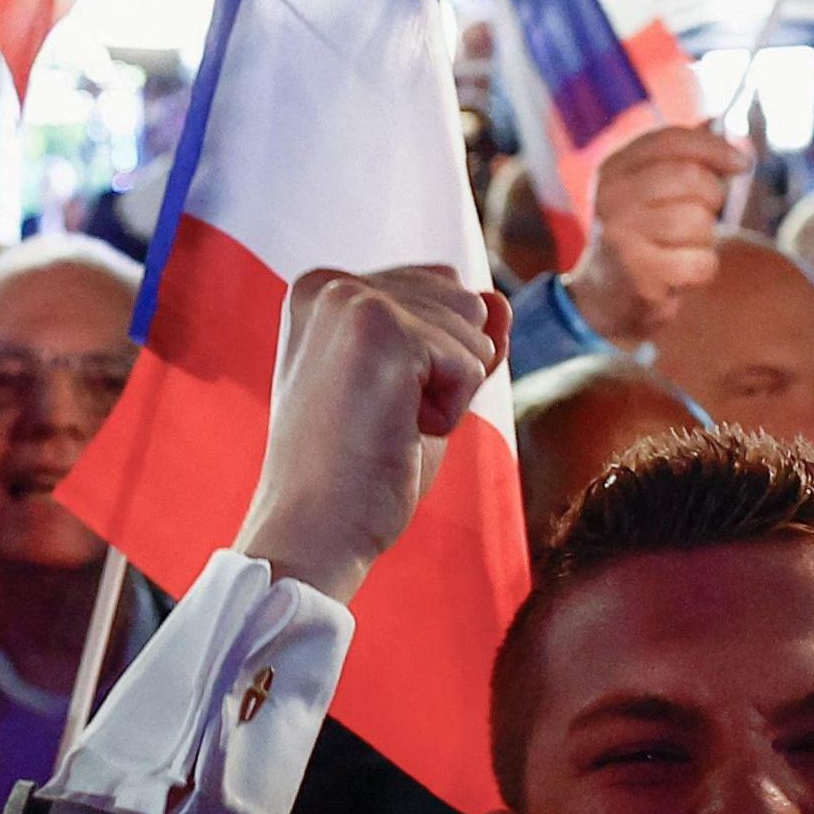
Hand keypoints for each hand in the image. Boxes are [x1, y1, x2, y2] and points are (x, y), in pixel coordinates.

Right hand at [235, 267, 506, 604]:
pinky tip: (396, 431)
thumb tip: (500, 299)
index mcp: (326, 288)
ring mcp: (352, 301)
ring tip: (387, 422)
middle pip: (462, 300)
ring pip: (473, 328)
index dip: (434, 360)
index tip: (373, 401)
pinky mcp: (379, 329)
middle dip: (445, 370)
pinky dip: (450, 413)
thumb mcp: (416, 388)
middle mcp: (332, 282)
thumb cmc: (359, 470)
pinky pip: (471, 364)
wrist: (314, 530)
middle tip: (381, 416)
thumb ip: (457, 337)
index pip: (438, 287)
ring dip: (449, 391)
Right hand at [590, 123, 746, 315]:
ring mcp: (622, 236)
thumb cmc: (643, 237)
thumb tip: (722, 128)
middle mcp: (612, 198)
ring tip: (682, 249)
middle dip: (712, 198)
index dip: (714, 147)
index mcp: (614, 170)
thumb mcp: (651, 191)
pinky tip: (679, 274)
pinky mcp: (639, 274)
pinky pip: (700, 262)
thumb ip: (683, 158)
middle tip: (703, 217)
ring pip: (698, 222)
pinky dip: (702, 270)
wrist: (607, 298)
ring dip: (705, 239)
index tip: (743, 163)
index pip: (670, 140)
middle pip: (690, 177)